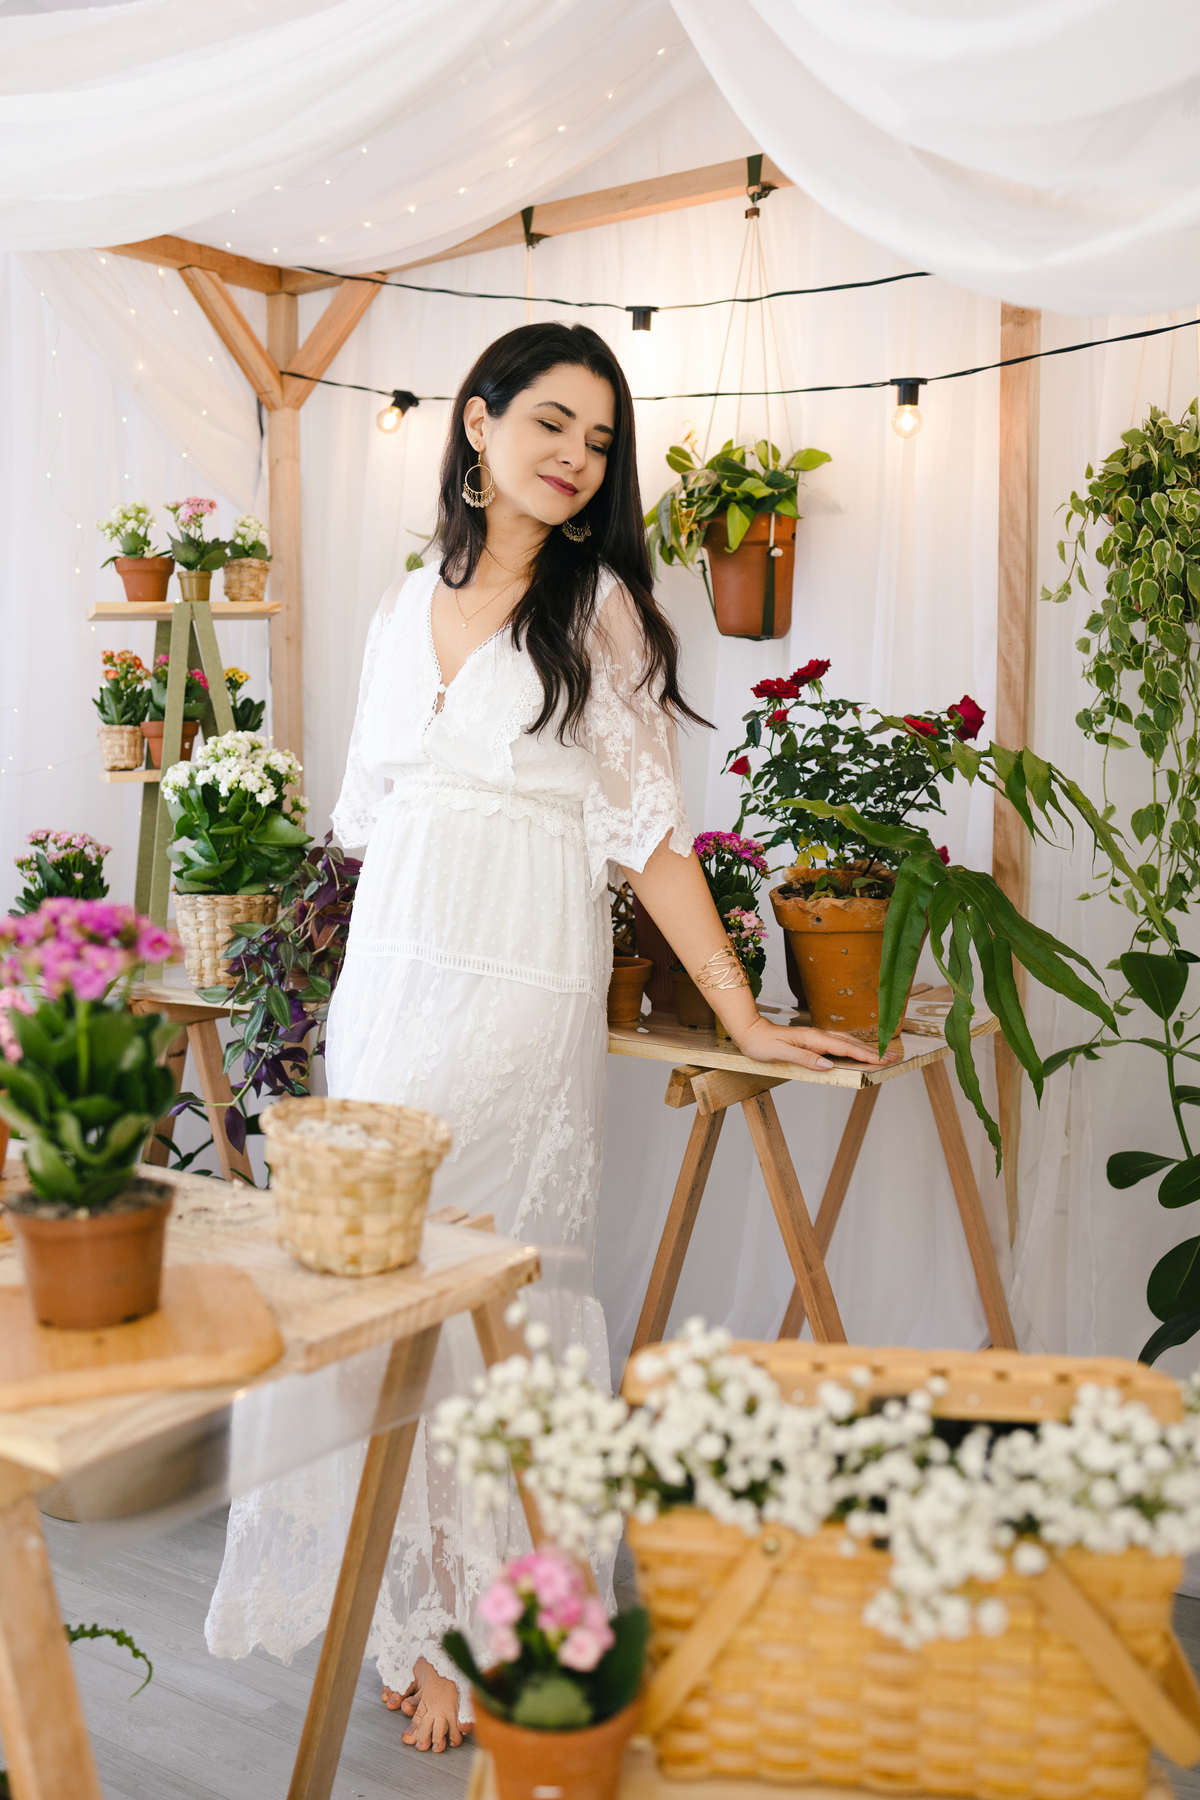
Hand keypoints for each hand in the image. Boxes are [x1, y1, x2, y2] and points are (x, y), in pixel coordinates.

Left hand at [735, 1016, 902, 1070]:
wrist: (750, 1032)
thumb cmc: (762, 1044)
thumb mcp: (781, 1053)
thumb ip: (805, 1058)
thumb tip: (827, 1064)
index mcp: (813, 1039)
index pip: (844, 1048)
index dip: (864, 1055)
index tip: (881, 1060)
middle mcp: (817, 1036)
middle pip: (850, 1044)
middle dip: (872, 1051)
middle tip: (892, 1058)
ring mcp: (816, 1038)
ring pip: (846, 1043)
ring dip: (864, 1049)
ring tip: (882, 1055)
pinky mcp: (813, 1042)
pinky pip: (837, 1045)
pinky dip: (852, 1048)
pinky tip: (857, 1052)